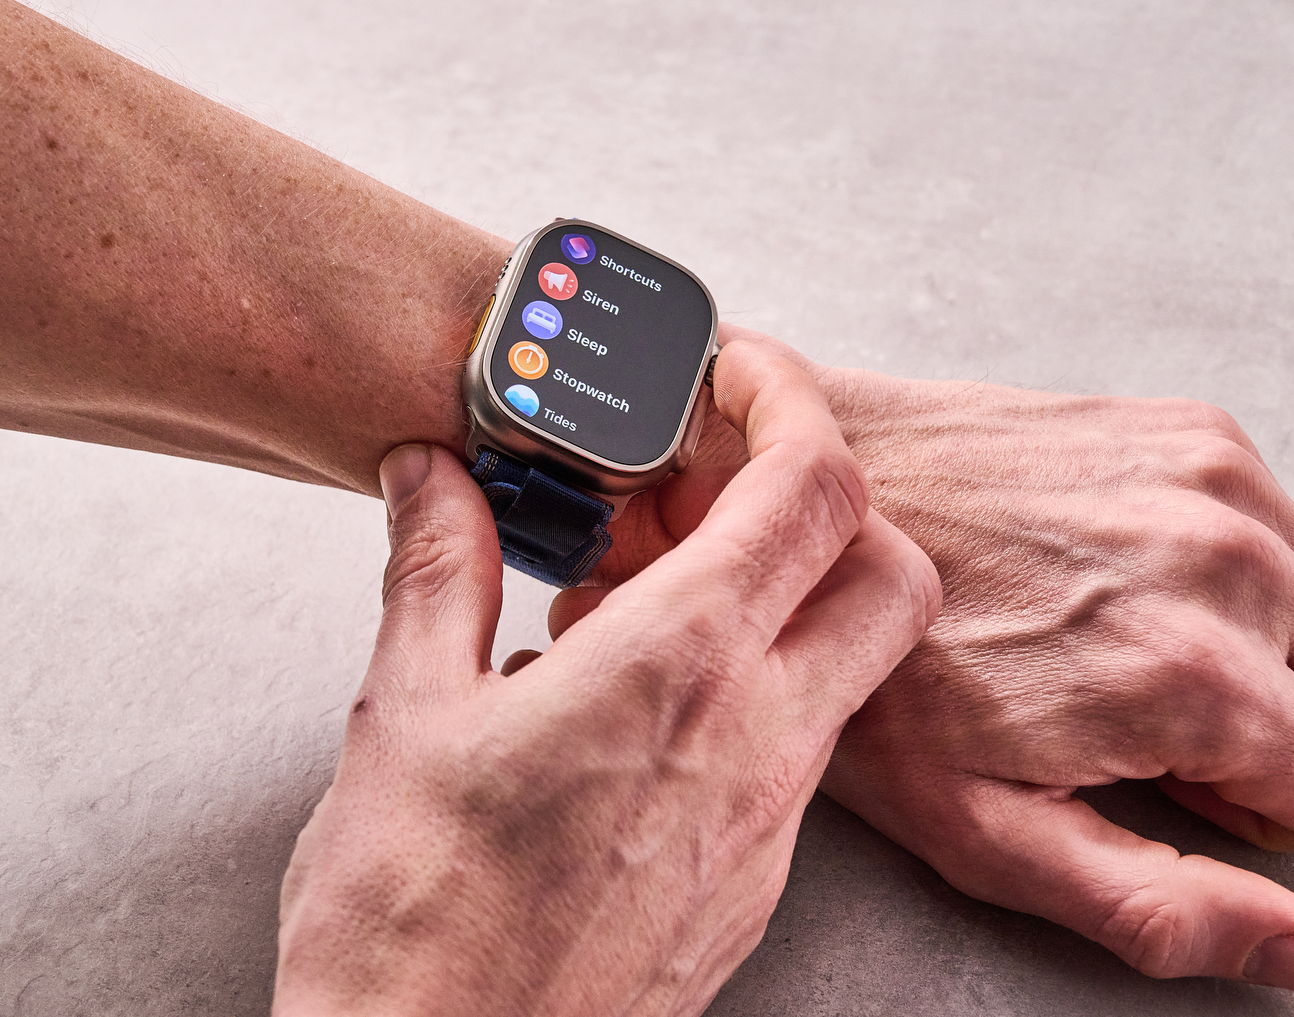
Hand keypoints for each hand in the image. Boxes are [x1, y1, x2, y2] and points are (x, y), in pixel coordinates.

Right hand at [273, 341, 938, 1016]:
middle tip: (718, 487)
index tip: (740, 374)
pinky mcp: (754, 884)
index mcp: (674, 671)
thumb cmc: (411, 920)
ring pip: (850, 665)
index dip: (793, 403)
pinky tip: (638, 706)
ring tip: (643, 598)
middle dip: (831, 502)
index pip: (814, 492)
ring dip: (785, 601)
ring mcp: (769, 824)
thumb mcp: (402, 714)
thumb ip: (439, 570)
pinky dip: (754, 692)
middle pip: (891, 572)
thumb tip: (436, 480)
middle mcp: (756, 742)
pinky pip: (797, 753)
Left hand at [572, 327, 1293, 995]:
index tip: (1201, 791)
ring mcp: (1217, 478)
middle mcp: (1228, 562)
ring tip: (1152, 659)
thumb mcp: (986, 829)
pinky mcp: (1192, 427)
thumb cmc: (874, 669)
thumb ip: (1158, 903)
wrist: (807, 495)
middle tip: (1180, 735)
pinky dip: (1260, 579)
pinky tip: (1137, 588)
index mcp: (1190, 678)